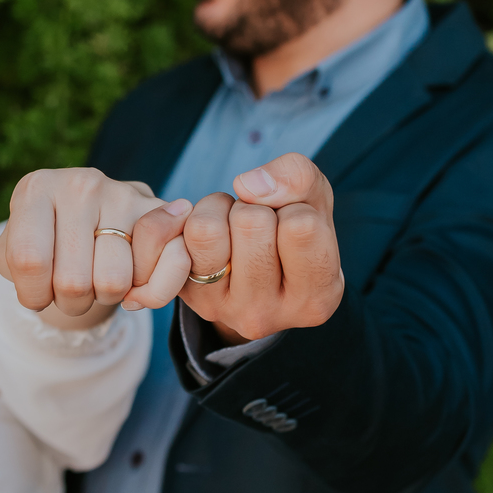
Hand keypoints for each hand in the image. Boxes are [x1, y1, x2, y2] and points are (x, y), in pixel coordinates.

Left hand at [0, 168, 191, 326]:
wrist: (90, 214)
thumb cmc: (44, 241)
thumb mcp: (13, 252)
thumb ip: (18, 268)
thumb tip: (66, 285)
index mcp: (36, 190)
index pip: (29, 260)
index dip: (33, 295)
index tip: (35, 294)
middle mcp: (81, 184)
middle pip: (73, 281)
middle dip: (70, 303)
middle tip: (69, 288)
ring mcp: (123, 194)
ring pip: (114, 283)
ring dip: (105, 298)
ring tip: (97, 278)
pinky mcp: (159, 210)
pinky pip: (161, 268)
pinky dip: (147, 291)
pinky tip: (133, 278)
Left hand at [126, 153, 342, 341]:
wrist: (255, 269)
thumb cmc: (293, 231)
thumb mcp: (314, 200)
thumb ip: (299, 178)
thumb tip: (248, 185)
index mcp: (315, 298)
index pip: (300, 226)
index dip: (295, 207)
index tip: (292, 223)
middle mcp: (267, 314)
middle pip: (251, 222)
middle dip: (255, 206)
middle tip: (260, 224)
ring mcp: (222, 310)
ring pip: (207, 229)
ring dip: (221, 208)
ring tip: (235, 224)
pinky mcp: (187, 296)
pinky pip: (177, 235)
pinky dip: (196, 217)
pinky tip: (213, 236)